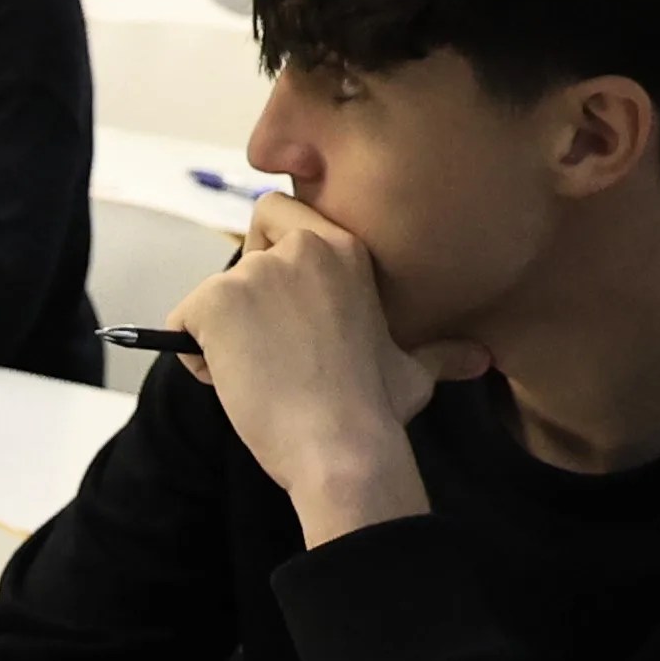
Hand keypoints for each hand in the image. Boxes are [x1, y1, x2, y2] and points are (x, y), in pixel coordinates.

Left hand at [173, 195, 459, 538]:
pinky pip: (180, 323)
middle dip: (245, 290)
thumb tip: (479, 359)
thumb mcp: (415, 370)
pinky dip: (193, 355)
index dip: (273, 250)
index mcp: (345, 248)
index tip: (282, 301)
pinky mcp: (215, 301)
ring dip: (221, 334)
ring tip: (257, 378)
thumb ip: (437, 352)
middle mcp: (301, 247)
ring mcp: (255, 272)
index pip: (282, 212)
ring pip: (211, 293)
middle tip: (268, 344)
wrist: (343, 448)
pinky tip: (231, 384)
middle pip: (245, 247)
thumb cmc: (378, 413)